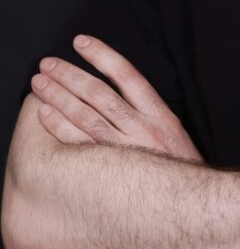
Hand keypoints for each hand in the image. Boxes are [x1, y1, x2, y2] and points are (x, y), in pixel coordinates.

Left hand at [30, 34, 203, 162]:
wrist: (190, 207)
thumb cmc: (178, 168)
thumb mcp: (174, 134)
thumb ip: (149, 113)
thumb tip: (119, 92)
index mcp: (160, 114)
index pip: (127, 74)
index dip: (102, 55)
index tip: (80, 41)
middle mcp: (142, 127)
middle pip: (99, 92)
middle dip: (70, 75)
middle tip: (47, 63)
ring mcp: (125, 149)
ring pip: (85, 115)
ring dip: (59, 96)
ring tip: (39, 83)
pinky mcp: (111, 170)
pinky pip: (78, 145)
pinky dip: (60, 127)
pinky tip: (45, 114)